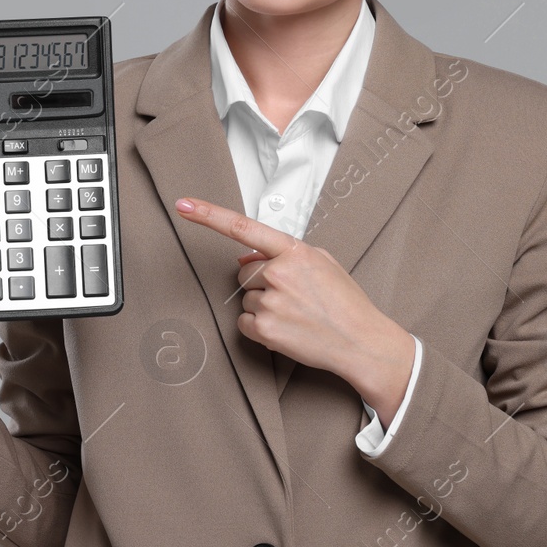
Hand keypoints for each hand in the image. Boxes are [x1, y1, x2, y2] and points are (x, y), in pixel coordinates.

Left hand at [173, 197, 414, 424]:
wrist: (362, 342)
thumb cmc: (345, 303)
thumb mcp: (322, 263)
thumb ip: (282, 253)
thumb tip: (244, 259)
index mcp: (295, 252)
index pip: (243, 228)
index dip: (209, 215)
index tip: (184, 205)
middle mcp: (279, 274)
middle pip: (244, 274)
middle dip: (261, 284)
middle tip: (293, 297)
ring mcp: (271, 302)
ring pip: (244, 299)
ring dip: (262, 307)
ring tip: (295, 314)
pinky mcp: (264, 330)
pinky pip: (243, 323)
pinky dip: (258, 328)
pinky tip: (286, 328)